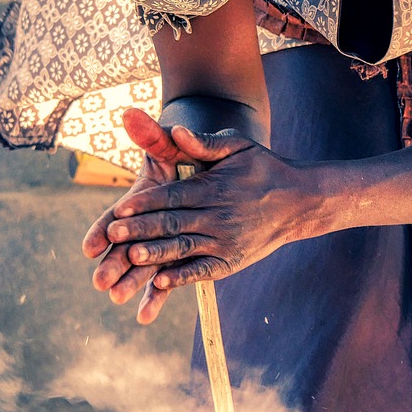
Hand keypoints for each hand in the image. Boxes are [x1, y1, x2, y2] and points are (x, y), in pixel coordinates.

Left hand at [82, 106, 318, 323]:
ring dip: (156, 254)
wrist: (300, 201)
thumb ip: (203, 143)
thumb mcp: (237, 147)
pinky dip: (182, 277)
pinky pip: (203, 271)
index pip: (172, 196)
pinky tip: (160, 282)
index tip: (119, 210)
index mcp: (213, 188)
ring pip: (183, 248)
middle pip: (172, 223)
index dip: (144, 204)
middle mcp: (218, 217)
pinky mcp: (231, 261)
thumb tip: (176, 129)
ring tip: (131, 258)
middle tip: (112, 235)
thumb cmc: (263, 168)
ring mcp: (225, 242)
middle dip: (140, 230)